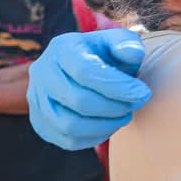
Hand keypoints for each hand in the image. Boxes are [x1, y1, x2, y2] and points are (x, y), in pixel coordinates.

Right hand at [27, 28, 150, 150]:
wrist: (82, 68)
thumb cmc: (105, 54)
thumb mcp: (118, 40)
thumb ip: (127, 43)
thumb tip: (132, 53)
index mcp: (61, 48)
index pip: (85, 71)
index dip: (117, 86)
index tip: (143, 93)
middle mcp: (42, 73)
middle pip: (78, 100)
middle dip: (114, 107)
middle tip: (135, 104)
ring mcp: (37, 100)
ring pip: (70, 125)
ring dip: (105, 125)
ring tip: (125, 115)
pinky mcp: (40, 122)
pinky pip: (67, 140)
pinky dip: (94, 137)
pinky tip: (110, 125)